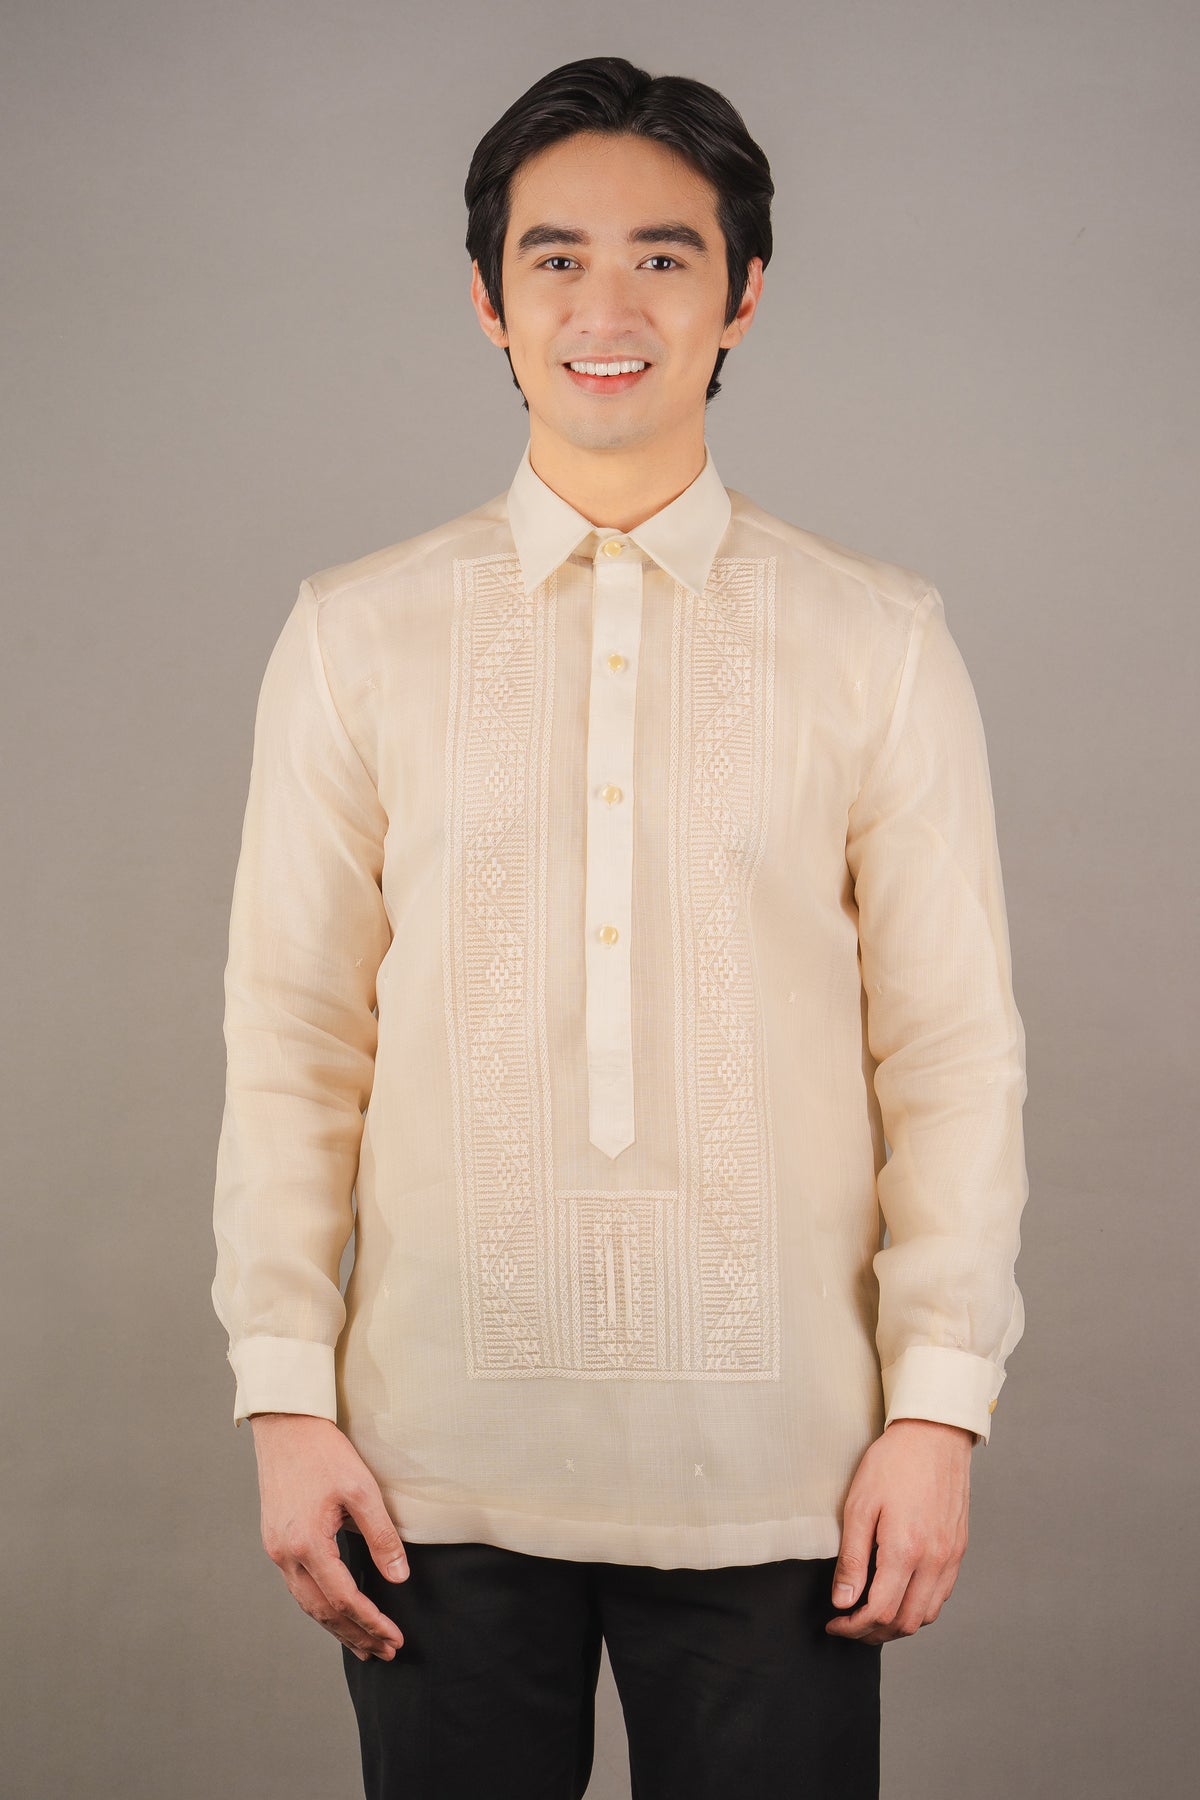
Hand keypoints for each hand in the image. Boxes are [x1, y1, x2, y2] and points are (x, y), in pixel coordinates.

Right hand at [249, 1412, 409, 1662]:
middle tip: (384, 1652)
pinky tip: (337, 1610)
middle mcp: (285, 1555)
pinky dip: (321, 1605)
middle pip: (322, 1611)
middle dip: (355, 1635)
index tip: (395, 1639)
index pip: (344, 1599)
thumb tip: (399, 1577)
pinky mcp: (275, 1541)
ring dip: (337, 1626)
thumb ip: (382, 1536)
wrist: (285, 1425)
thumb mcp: (362, 1490)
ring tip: (364, 1644)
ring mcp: (276, 1550)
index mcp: (307, 1544)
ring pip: (307, 1603)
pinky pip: (298, 1586)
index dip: (371, 1623)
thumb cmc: (325, 1452)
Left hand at [825, 1417, 972, 1643]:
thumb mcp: (859, 1505)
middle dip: (873, 1633)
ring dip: (897, 1625)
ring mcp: (950, 1556)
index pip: (879, 1612)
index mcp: (906, 1550)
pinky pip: (941, 1595)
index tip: (835, 1624)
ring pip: (926, 1615)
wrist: (934, 1434)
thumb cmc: (892, 1463)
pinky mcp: (958, 1549)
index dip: (853, 1627)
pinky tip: (899, 1595)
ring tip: (871, 1616)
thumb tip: (843, 1602)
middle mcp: (934, 1560)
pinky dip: (919, 1607)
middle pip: (905, 1623)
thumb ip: (852, 1559)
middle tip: (849, 1625)